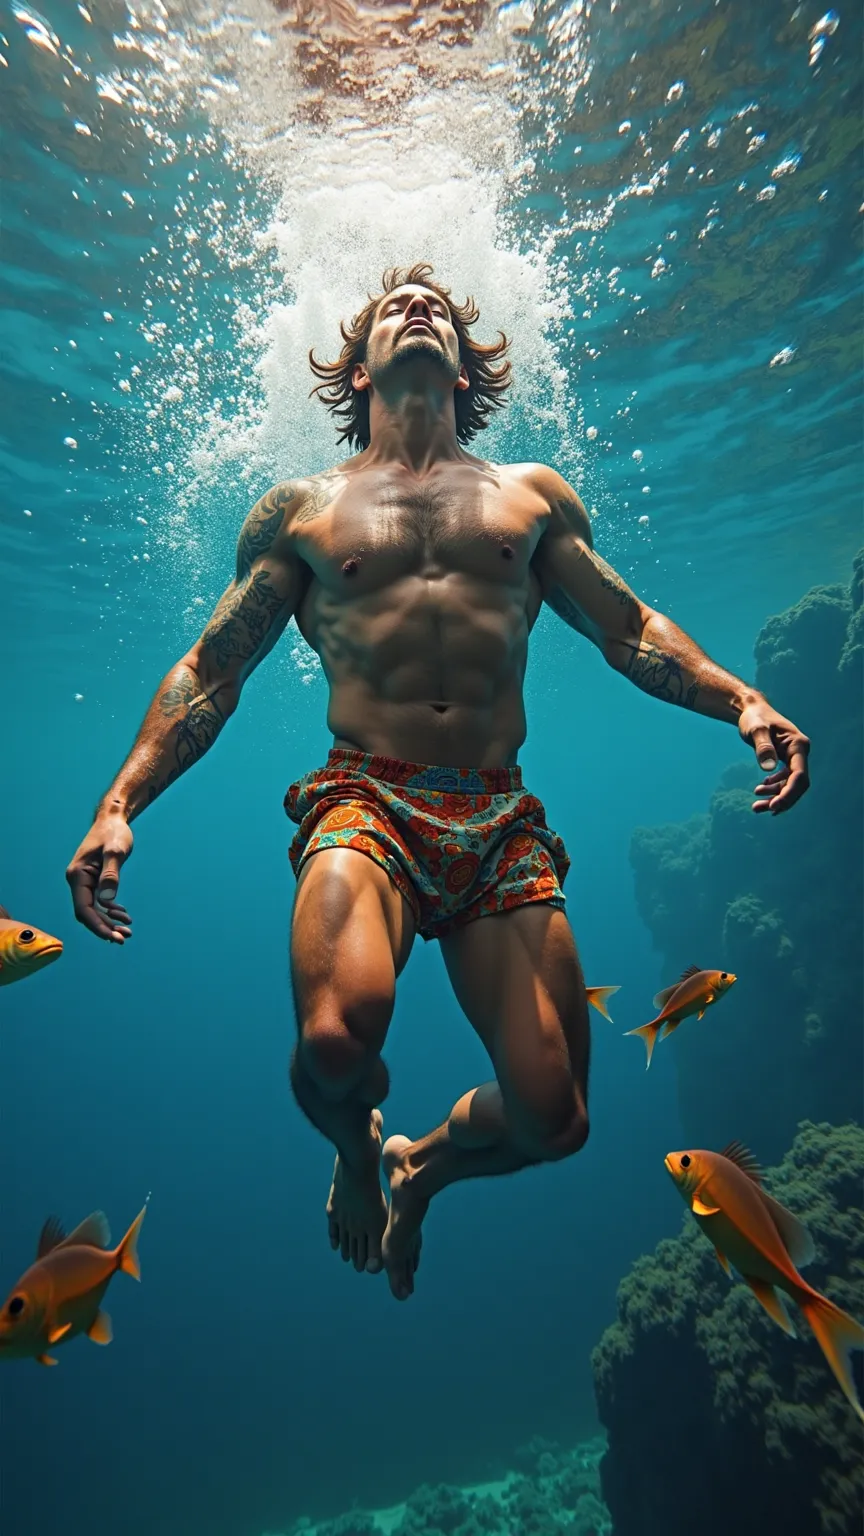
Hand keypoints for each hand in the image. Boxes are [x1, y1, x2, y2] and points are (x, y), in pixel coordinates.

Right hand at [66, 814, 133, 941]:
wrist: (112, 819)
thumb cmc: (114, 832)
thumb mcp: (115, 851)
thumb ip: (111, 874)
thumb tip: (107, 901)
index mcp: (77, 875)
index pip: (84, 909)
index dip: (98, 925)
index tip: (114, 937)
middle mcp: (77, 880)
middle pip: (87, 913)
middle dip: (105, 927)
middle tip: (125, 938)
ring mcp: (84, 881)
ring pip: (93, 909)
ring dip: (108, 921)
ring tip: (128, 930)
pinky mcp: (92, 880)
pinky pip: (98, 902)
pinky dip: (110, 910)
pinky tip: (124, 915)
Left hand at [737, 699, 809, 814]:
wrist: (751, 710)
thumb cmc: (754, 717)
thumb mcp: (755, 729)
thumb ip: (762, 746)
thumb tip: (768, 768)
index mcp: (798, 744)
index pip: (799, 775)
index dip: (788, 793)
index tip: (774, 806)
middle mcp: (800, 752)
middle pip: (797, 784)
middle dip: (781, 800)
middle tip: (759, 809)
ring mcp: (794, 757)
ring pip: (790, 784)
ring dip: (775, 797)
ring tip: (755, 806)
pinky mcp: (786, 760)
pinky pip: (785, 780)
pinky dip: (774, 788)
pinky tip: (761, 789)